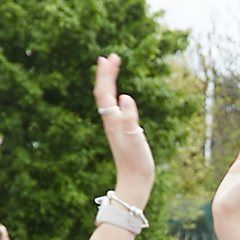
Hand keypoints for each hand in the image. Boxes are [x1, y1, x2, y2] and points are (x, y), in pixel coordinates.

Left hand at [93, 53, 153, 205]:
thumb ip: (130, 117)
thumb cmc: (136, 162)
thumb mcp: (135, 138)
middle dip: (106, 74)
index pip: (105, 92)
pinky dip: (115, 96)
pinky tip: (119, 96)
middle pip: (103, 93)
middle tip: (110, 57)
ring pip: (107, 100)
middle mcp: (110, 122)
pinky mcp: (121, 132)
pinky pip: (114, 108)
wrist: (134, 182)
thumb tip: (124, 96)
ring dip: (108, 83)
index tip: (110, 57)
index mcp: (112, 120)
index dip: (106, 74)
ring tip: (111, 70)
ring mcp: (114, 127)